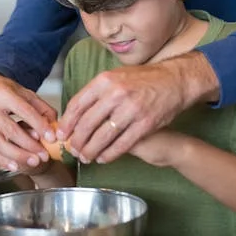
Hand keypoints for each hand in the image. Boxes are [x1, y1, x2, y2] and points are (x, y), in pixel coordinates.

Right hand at [0, 71, 56, 171]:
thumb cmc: (2, 90)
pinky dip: (2, 160)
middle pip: (10, 130)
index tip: (51, 137)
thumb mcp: (22, 91)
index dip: (39, 125)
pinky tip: (15, 165)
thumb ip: (40, 107)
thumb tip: (54, 125)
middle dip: (29, 145)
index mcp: (0, 92)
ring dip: (17, 156)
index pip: (23, 111)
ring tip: (33, 162)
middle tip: (43, 155)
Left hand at [58, 53, 212, 163]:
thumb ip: (96, 93)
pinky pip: (122, 145)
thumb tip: (73, 114)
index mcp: (105, 81)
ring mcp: (131, 110)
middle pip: (87, 123)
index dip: (67, 123)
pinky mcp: (145, 124)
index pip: (77, 104)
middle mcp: (116, 94)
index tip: (61, 134)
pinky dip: (109, 154)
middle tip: (72, 150)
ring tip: (85, 157)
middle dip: (76, 141)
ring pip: (102, 137)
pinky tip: (103, 158)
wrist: (174, 81)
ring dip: (91, 150)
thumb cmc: (142, 79)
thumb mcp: (115, 77)